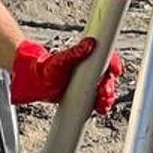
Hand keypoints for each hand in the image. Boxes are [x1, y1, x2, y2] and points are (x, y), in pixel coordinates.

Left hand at [10, 38, 124, 114]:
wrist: (37, 83)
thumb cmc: (47, 68)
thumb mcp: (60, 60)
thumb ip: (75, 52)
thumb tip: (89, 43)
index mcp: (89, 57)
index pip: (107, 58)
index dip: (113, 64)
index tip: (115, 70)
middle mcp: (92, 69)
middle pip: (108, 77)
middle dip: (109, 86)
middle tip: (104, 92)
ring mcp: (90, 83)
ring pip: (105, 90)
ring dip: (107, 97)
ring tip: (102, 104)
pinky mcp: (87, 95)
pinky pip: (98, 100)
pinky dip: (102, 105)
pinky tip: (100, 109)